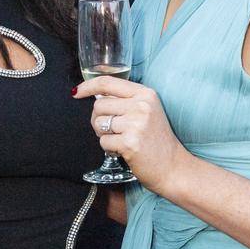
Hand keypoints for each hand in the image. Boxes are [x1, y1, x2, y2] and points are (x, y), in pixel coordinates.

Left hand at [74, 76, 186, 194]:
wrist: (173, 166)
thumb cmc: (157, 140)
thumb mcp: (147, 110)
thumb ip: (125, 100)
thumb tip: (94, 95)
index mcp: (145, 94)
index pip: (108, 82)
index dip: (88, 85)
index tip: (77, 92)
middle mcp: (141, 106)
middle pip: (99, 105)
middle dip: (98, 119)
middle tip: (112, 130)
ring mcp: (136, 124)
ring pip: (99, 124)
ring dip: (104, 135)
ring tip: (121, 140)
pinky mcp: (129, 143)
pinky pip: (103, 141)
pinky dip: (109, 148)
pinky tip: (123, 150)